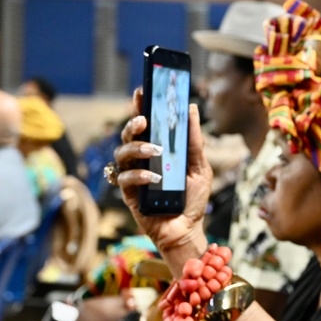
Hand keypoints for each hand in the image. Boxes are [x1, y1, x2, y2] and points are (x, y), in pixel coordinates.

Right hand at [114, 90, 212, 272]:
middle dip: (132, 124)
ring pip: (121, 154)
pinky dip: (138, 175)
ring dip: (136, 148)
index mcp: (157, 150)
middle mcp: (142, 160)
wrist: (188, 229)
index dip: (139, 106)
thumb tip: (191, 108)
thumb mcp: (199, 166)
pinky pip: (125, 179)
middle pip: (128, 135)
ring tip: (154, 151)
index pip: (145, 124)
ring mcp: (133, 176)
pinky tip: (153, 178)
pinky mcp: (129, 195)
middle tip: (144, 120)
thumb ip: (194, 140)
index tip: (141, 91)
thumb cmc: (193, 198)